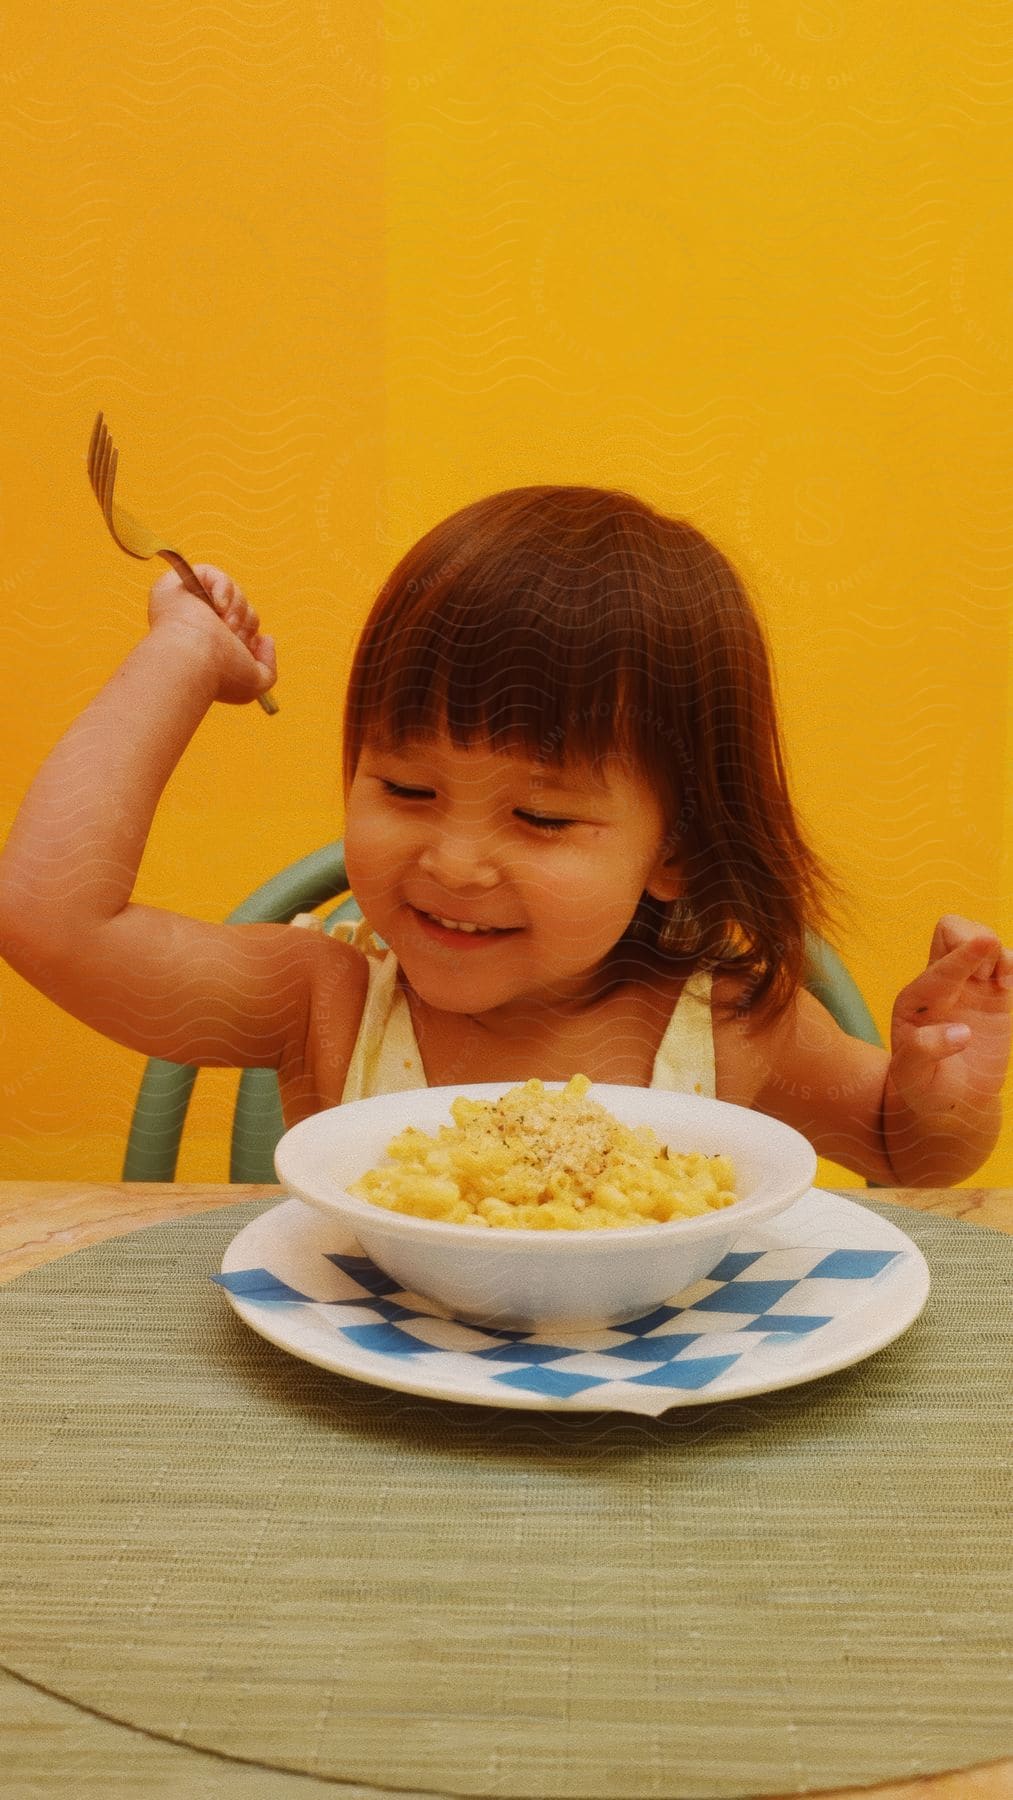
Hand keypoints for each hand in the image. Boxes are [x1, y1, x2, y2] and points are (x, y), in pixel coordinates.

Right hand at [147, 564, 276, 705]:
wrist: (194, 660)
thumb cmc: (221, 674)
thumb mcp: (255, 682)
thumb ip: (268, 665)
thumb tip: (266, 639)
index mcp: (210, 646)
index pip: (242, 628)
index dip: (250, 635)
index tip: (245, 648)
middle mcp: (196, 626)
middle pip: (241, 609)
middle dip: (246, 623)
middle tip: (232, 637)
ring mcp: (184, 605)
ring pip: (232, 592)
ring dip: (238, 609)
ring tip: (225, 626)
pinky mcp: (175, 584)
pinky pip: (212, 574)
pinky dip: (224, 588)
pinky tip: (218, 607)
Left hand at [890, 915, 1012, 1116]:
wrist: (951, 1099)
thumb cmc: (925, 1088)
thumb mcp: (912, 1078)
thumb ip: (924, 1052)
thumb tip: (961, 1032)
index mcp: (915, 1000)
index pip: (942, 967)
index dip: (965, 956)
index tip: (988, 943)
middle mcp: (939, 985)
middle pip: (952, 930)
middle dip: (975, 942)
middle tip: (988, 977)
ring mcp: (967, 986)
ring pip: (980, 938)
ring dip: (996, 953)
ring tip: (1000, 986)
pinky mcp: (993, 994)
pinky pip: (1004, 959)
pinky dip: (1012, 962)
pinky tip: (1008, 986)